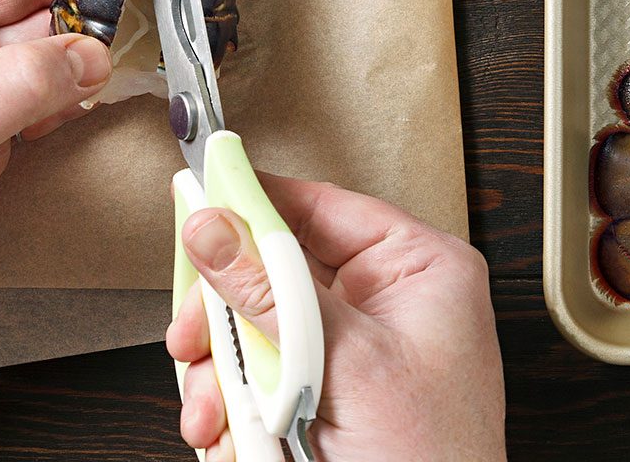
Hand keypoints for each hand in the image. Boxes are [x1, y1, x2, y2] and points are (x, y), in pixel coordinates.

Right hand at [168, 176, 506, 461]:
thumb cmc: (434, 459)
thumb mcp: (345, 361)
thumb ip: (272, 290)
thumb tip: (216, 227)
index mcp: (418, 270)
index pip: (322, 207)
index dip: (256, 202)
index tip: (198, 194)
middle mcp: (385, 305)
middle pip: (275, 273)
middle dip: (227, 314)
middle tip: (195, 334)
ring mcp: (352, 357)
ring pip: (256, 334)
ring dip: (223, 374)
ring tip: (218, 409)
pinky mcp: (323, 403)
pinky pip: (257, 384)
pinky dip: (232, 411)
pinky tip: (231, 437)